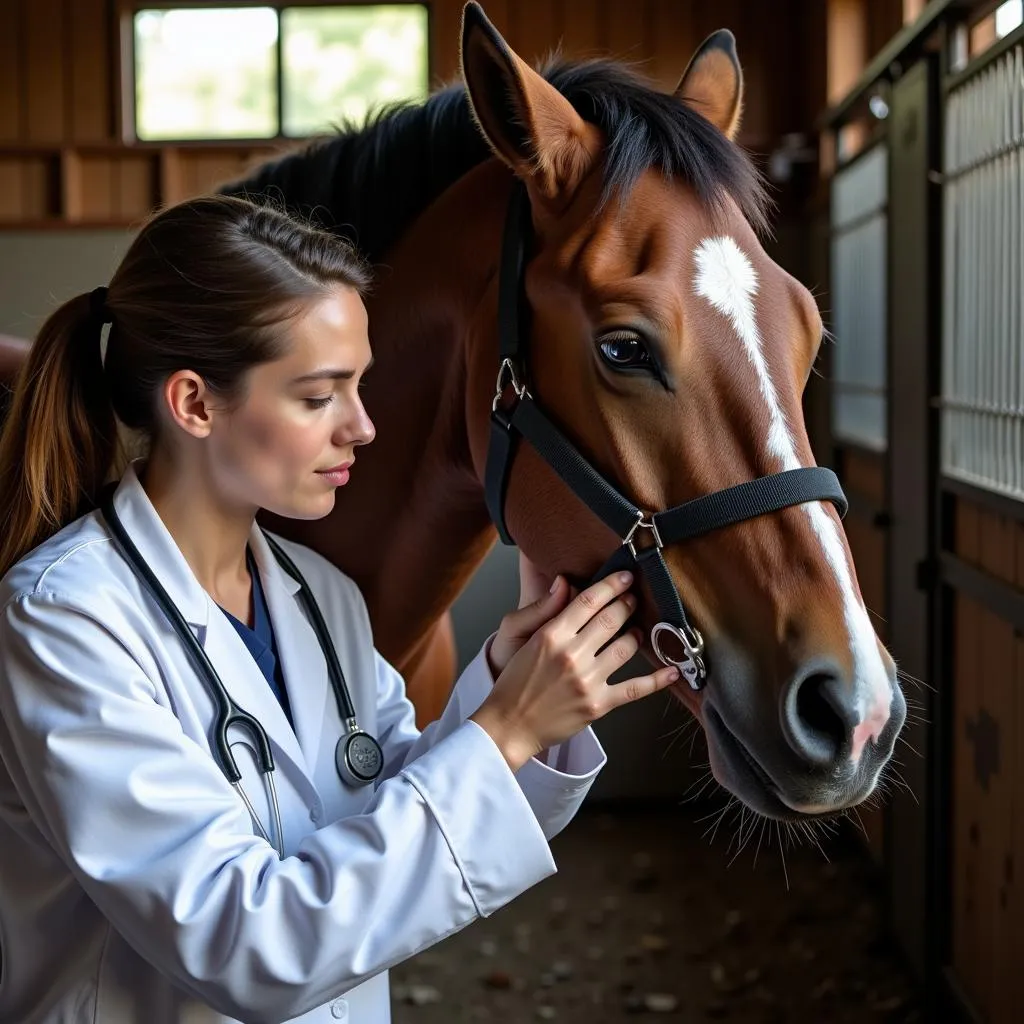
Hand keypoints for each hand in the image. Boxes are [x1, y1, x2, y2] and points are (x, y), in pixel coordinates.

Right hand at [471, 571, 679, 770]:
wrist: (510, 724)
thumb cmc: (515, 682)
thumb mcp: (522, 639)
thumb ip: (545, 610)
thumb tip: (565, 583)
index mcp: (552, 635)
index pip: (588, 600)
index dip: (611, 584)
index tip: (625, 576)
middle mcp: (572, 655)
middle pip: (611, 619)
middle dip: (627, 604)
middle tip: (634, 598)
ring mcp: (588, 680)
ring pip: (626, 648)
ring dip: (636, 634)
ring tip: (637, 628)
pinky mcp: (599, 704)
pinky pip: (635, 688)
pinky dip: (657, 679)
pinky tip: (673, 670)